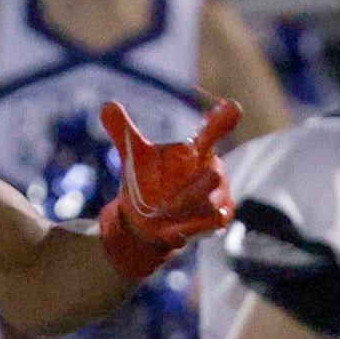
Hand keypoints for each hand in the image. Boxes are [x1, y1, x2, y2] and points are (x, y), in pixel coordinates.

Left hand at [99, 99, 238, 282]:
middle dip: (192, 191)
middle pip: (213, 176)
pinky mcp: (215, 219)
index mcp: (196, 150)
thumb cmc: (150, 179)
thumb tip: (106, 103)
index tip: (232, 106)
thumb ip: (123, 131)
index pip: (212, 131)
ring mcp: (217, 196)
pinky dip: (186, 231)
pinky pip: (207, 226)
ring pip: (212, 206)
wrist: (149, 216)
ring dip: (184, 214)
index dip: (222, 120)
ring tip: (161, 218)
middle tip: (165, 204)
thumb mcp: (135, 156)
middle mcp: (211, 171)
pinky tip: (170, 235)